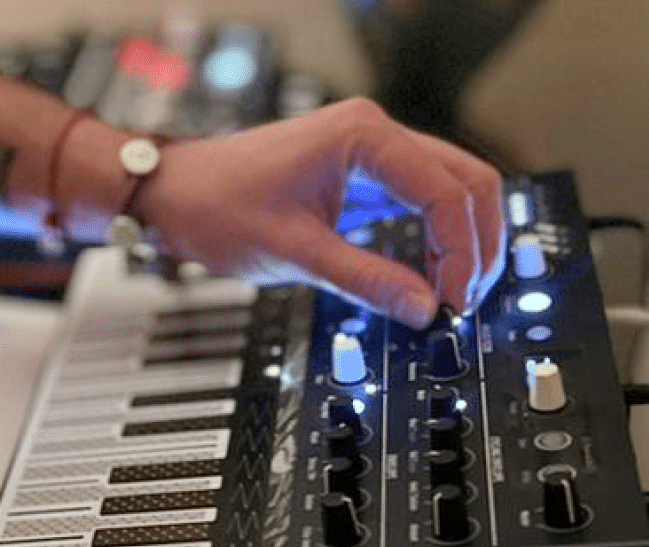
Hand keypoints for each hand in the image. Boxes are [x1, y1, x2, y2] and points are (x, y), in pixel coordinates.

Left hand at [140, 98, 504, 328]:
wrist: (173, 195)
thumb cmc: (215, 206)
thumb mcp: (295, 254)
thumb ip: (364, 281)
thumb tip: (423, 309)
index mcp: (363, 136)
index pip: (445, 192)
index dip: (461, 252)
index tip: (453, 301)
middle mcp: (375, 134)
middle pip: (466, 183)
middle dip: (476, 245)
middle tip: (467, 301)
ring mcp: (371, 152)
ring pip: (450, 191)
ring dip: (461, 243)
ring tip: (453, 296)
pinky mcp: (362, 175)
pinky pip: (420, 201)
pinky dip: (434, 239)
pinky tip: (431, 277)